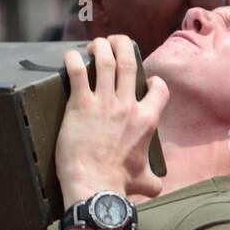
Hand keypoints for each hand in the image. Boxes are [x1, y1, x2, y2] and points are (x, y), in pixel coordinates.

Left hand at [55, 35, 167, 205]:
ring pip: (106, 62)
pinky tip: (70, 57)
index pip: (159, 89)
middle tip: (115, 42)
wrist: (95, 186)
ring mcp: (103, 104)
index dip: (153, 81)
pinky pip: (78, 74)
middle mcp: (127, 107)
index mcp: (146, 121)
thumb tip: (157, 187)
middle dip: (123, 46)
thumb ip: (153, 179)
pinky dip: (73, 61)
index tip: (145, 80)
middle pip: (130, 63)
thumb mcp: (144, 181)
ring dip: (101, 47)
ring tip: (95, 44)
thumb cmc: (118, 183)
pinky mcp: (80, 106)